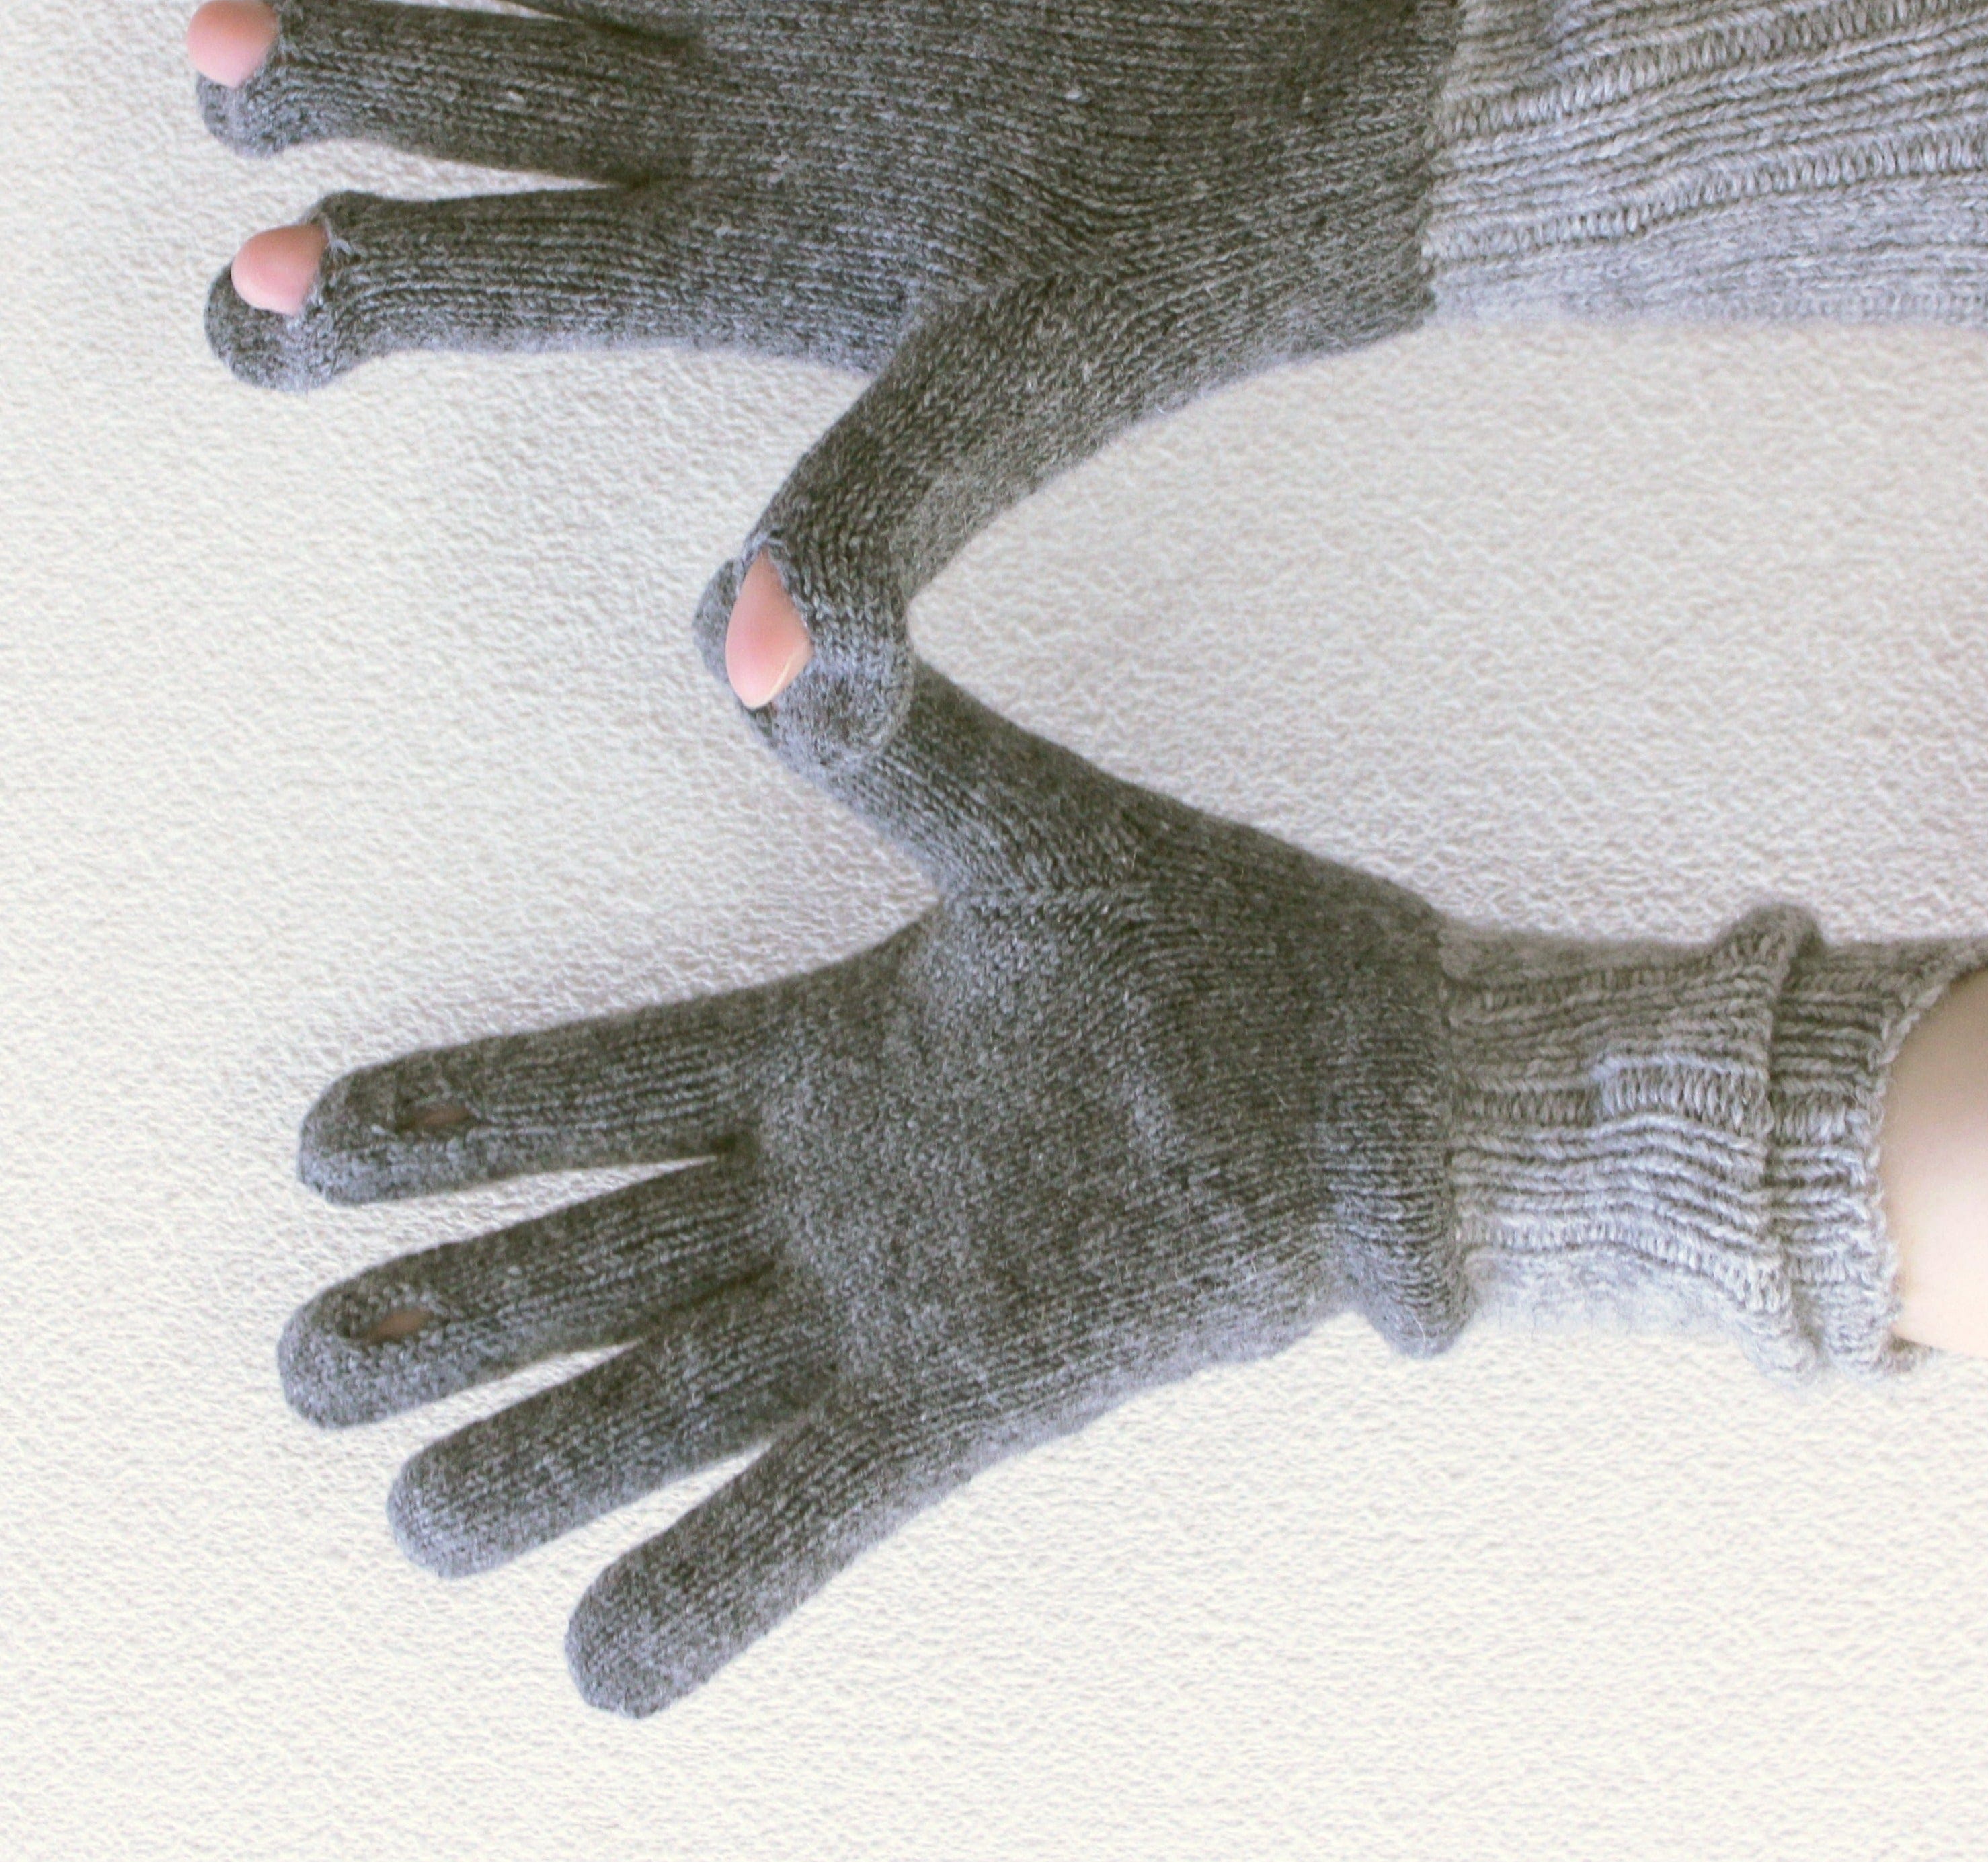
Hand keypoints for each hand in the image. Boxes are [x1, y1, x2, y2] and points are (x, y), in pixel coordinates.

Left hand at [191, 0, 1457, 719]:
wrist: (1342, 109)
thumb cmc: (1192, 272)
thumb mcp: (1012, 405)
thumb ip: (870, 517)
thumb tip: (751, 676)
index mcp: (749, 269)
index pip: (517, 272)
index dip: (376, 278)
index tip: (257, 282)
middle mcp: (739, 131)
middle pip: (489, 96)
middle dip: (345, 77)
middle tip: (226, 60)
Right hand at [281, 661, 1464, 1715]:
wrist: (1389, 1085)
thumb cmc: (1238, 940)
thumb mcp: (1040, 828)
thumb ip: (900, 745)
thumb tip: (759, 611)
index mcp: (837, 1042)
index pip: (610, 1082)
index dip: (467, 1115)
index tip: (320, 1141)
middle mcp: (839, 1186)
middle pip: (600, 1262)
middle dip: (455, 1310)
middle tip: (310, 1357)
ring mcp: (901, 1300)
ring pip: (674, 1401)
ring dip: (540, 1460)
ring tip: (411, 1511)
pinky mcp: (987, 1398)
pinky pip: (815, 1511)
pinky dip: (713, 1588)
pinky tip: (603, 1663)